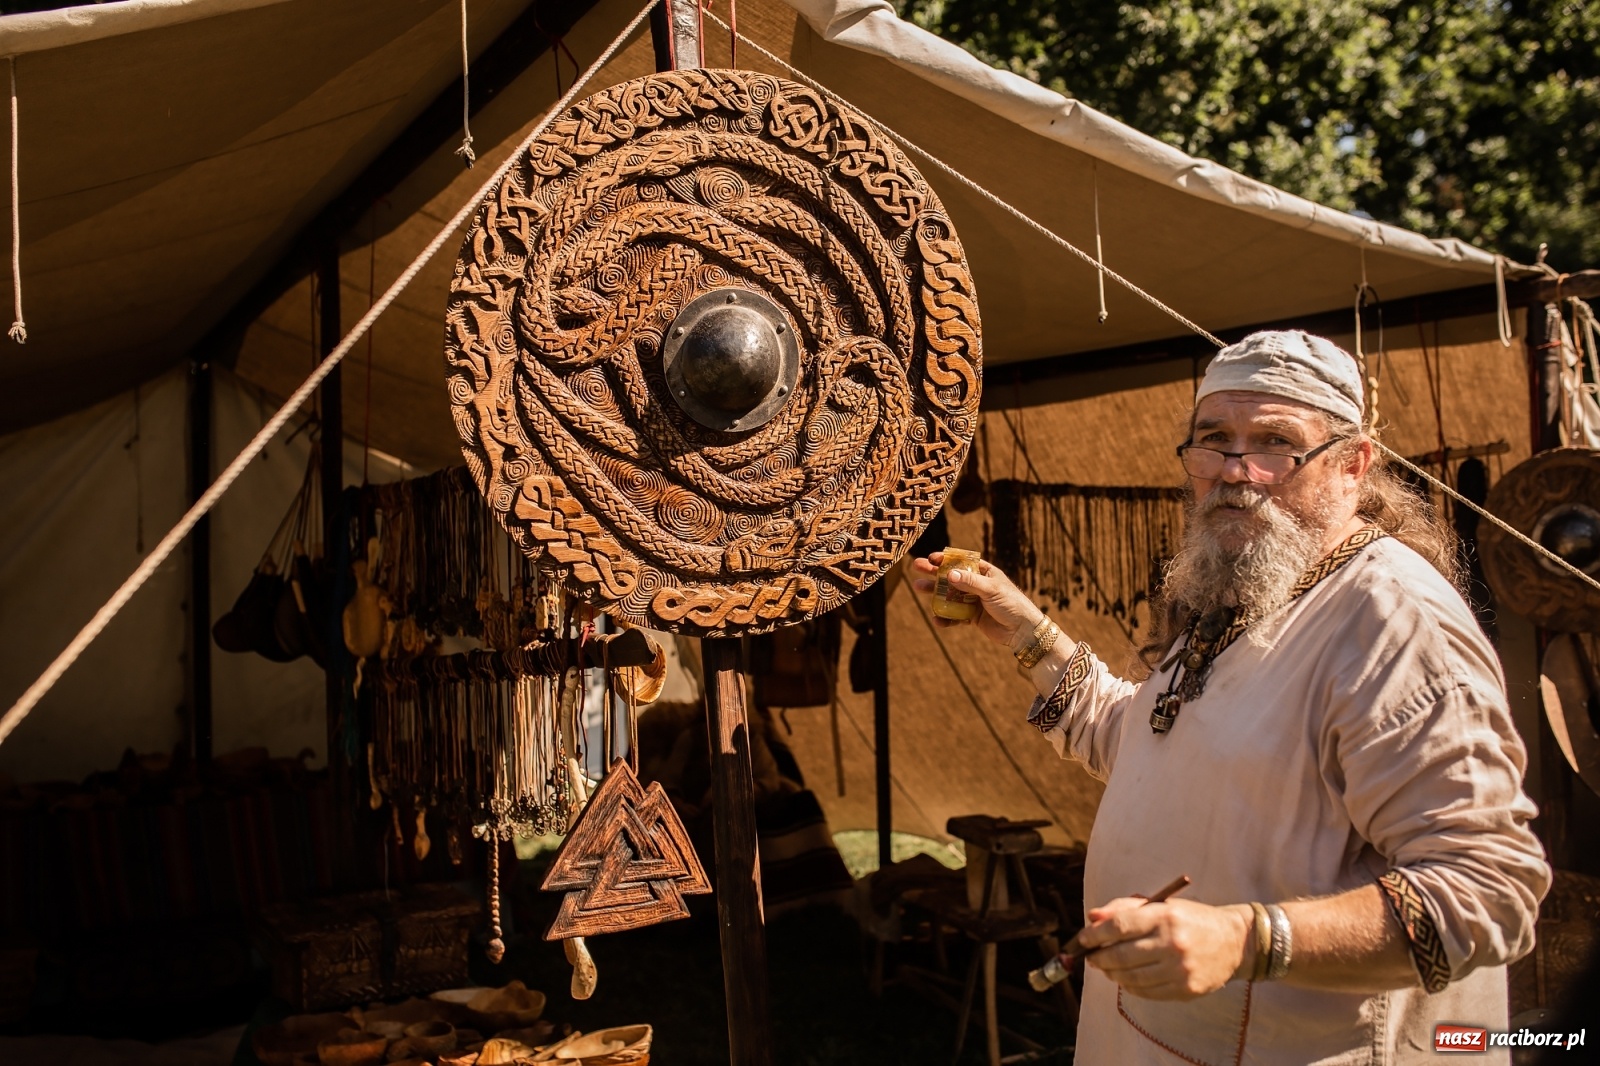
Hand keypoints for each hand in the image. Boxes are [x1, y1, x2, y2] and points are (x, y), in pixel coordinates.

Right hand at [908, 552, 1040, 646]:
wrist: (1022, 630)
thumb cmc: (1011, 603)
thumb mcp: (991, 589)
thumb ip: (970, 582)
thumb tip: (949, 574)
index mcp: (983, 572)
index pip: (961, 562)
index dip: (945, 559)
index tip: (931, 558)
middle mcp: (976, 585)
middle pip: (951, 576)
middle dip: (933, 572)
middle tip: (916, 566)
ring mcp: (973, 601)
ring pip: (949, 595)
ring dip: (934, 592)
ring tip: (918, 588)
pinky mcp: (972, 617)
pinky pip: (954, 616)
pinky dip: (946, 617)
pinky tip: (937, 619)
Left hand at [1075, 897, 1252, 1000]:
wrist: (1234, 942)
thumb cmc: (1191, 919)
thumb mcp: (1162, 905)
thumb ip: (1124, 908)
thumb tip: (1092, 917)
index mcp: (1165, 916)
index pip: (1119, 926)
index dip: (1095, 935)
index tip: (1083, 938)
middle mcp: (1172, 943)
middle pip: (1121, 955)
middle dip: (1098, 957)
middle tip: (1090, 957)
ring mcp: (1180, 969)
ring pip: (1131, 977)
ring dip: (1112, 973)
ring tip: (1106, 967)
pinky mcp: (1186, 990)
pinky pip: (1147, 993)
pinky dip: (1130, 987)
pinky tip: (1126, 979)